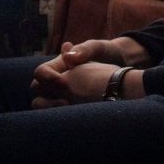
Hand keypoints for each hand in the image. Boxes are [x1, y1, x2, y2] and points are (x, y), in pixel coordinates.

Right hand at [30, 39, 148, 107]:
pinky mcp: (75, 106)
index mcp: (58, 65)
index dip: (46, 79)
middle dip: (48, 98)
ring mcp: (65, 94)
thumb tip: (66, 56)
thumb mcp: (98, 48)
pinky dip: (68, 114)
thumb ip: (84, 50)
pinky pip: (64, 113)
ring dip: (55, 109)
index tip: (62, 84)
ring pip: (48, 106)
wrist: (124, 69)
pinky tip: (83, 113)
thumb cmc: (108, 53)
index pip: (40, 74)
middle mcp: (57, 80)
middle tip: (66, 102)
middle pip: (39, 92)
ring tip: (72, 108)